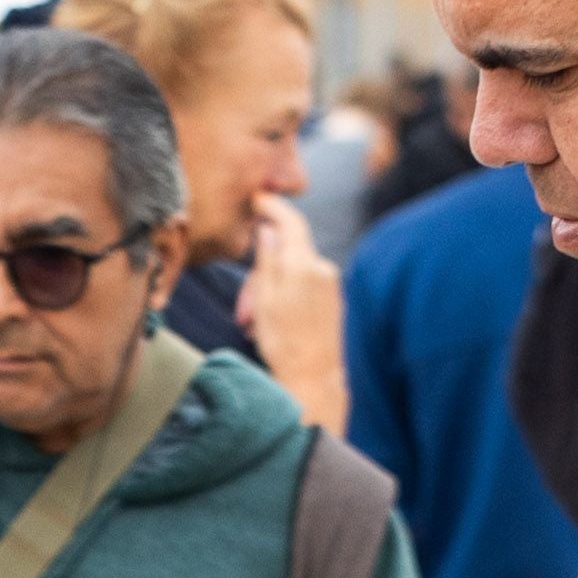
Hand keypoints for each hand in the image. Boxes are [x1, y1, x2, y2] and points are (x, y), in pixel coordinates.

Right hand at [239, 194, 346, 432]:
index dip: (273, 206)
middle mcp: (322, 268)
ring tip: (253, 324)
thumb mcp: (263, 299)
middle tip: (243, 308)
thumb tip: (268, 229)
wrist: (314, 379)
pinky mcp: (334, 299)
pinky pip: (304, 285)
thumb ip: (267, 259)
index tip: (258, 198)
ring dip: (270, 290)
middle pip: (288, 251)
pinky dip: (285, 297)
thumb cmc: (283, 343)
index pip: (290, 220)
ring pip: (293, 271)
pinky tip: (273, 324)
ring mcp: (332, 284)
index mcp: (303, 264)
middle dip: (262, 271)